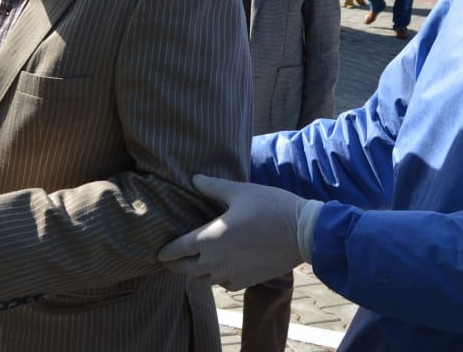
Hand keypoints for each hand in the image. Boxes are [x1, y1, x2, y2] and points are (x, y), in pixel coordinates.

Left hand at [157, 174, 312, 290]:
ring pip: (203, 280)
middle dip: (175, 265)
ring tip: (191, 265)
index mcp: (211, 238)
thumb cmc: (271, 208)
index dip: (166, 252)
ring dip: (194, 273)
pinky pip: (223, 285)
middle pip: (186, 269)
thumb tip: (194, 178)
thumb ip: (214, 187)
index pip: (178, 249)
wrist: (304, 233)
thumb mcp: (240, 191)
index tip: (159, 252)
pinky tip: (218, 271)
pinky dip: (216, 280)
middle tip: (169, 261)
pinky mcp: (247, 281)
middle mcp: (217, 261)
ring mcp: (232, 274)